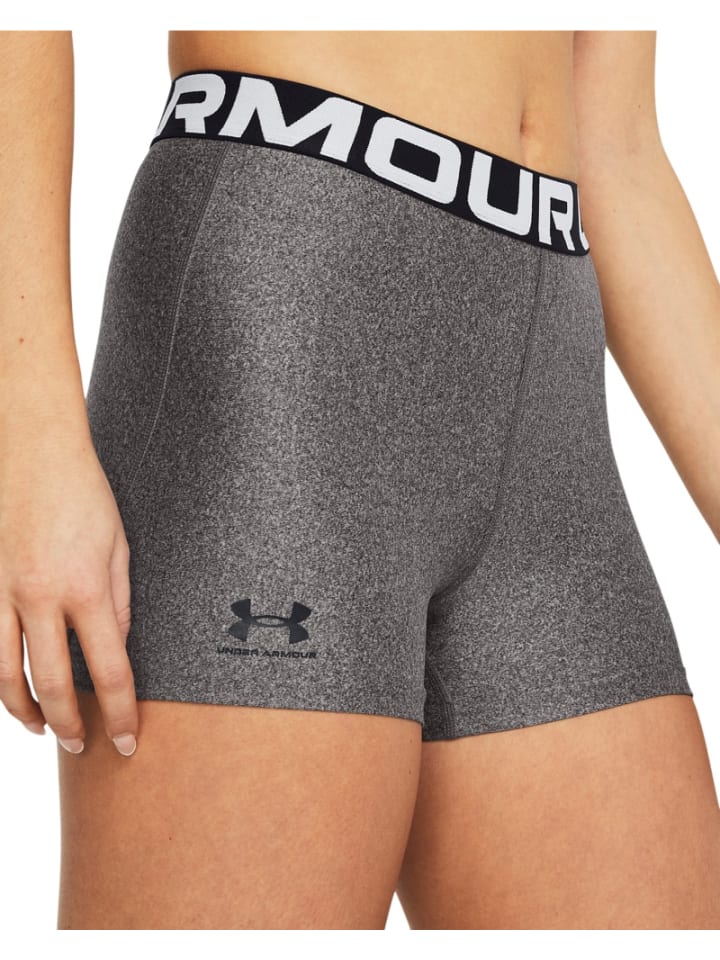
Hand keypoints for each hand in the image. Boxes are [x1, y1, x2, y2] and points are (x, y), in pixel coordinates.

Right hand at [0, 428, 136, 755]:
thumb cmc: (85, 494)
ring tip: (45, 730)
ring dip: (26, 711)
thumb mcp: (119, 547)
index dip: (119, 712)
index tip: (128, 740)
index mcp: (84, 588)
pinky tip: (13, 689)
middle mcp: (38, 598)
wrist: (33, 452)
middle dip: (70, 724)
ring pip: (5, 673)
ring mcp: (2, 593)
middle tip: (83, 746)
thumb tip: (116, 648)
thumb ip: (119, 603)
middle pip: (51, 683)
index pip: (108, 670)